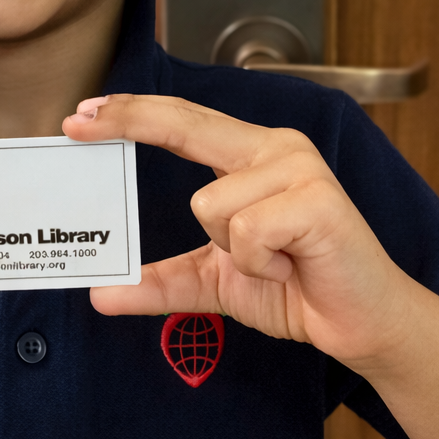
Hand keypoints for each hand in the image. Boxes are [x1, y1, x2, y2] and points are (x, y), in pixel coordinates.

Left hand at [64, 94, 414, 368]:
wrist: (364, 325)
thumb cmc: (295, 287)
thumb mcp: (215, 281)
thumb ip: (161, 282)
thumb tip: (101, 294)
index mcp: (252, 155)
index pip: (182, 122)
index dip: (133, 114)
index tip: (83, 114)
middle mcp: (275, 149)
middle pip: (185, 123)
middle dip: (128, 120)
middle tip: (74, 122)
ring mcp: (298, 169)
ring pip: (209, 203)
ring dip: (233, 250)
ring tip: (275, 260)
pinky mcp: (316, 200)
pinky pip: (245, 231)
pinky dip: (259, 262)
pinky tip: (292, 265)